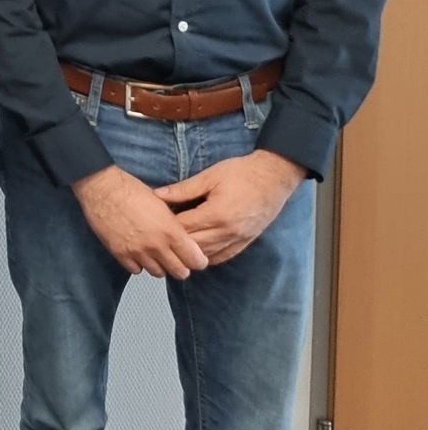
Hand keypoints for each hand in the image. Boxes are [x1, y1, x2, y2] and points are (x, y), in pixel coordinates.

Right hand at [71, 165, 210, 278]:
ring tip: (155, 254)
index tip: (195, 258)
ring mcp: (137, 251)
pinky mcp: (120, 253)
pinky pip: (136, 270)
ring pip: (158, 273)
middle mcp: (156, 245)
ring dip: (160, 265)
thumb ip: (175, 226)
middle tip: (177, 259)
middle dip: (181, 267)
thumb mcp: (162, 204)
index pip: (195, 260)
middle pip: (180, 272)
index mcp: (171, 231)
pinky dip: (139, 264)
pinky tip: (138, 252)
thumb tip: (185, 239)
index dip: (198, 260)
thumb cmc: (131, 190)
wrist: (102, 188)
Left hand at [155, 150, 306, 265]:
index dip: (167, 226)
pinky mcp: (246, 241)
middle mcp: (228, 231)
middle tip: (161, 234)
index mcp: (217, 214)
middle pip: (193, 245)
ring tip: (175, 244)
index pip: (184, 228)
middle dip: (175, 241)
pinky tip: (197, 251)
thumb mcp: (210, 176)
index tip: (154, 221)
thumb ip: (184, 189)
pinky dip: (208, 256)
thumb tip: (158, 195)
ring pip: (208, 255)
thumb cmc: (242, 173)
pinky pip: (223, 256)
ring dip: (190, 252)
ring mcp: (239, 239)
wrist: (274, 177)